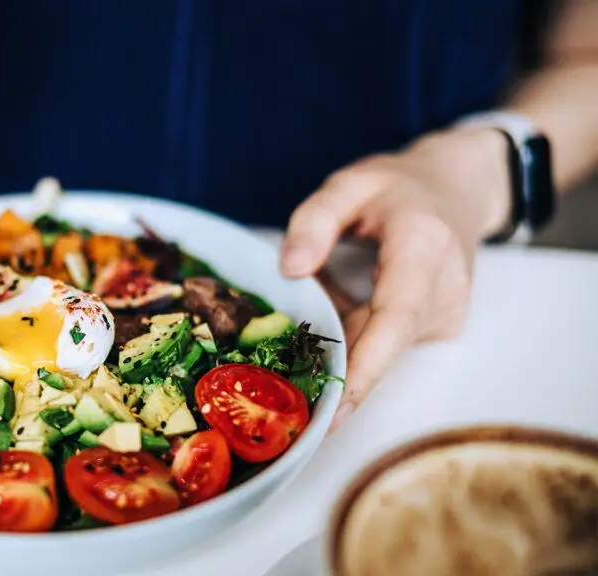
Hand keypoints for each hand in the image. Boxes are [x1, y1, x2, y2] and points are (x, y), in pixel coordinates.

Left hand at [280, 127, 511, 430]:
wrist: (456, 191)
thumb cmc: (398, 188)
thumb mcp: (349, 184)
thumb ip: (315, 219)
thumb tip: (290, 269)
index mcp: (425, 246)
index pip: (396, 317)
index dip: (366, 366)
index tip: (337, 407)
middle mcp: (445, 287)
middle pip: (385, 344)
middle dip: (338, 373)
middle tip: (288, 402)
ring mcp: (447, 312)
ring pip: (381, 348)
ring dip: (340, 352)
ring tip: (297, 362)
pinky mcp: (439, 326)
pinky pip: (385, 343)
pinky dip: (352, 341)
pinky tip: (324, 336)